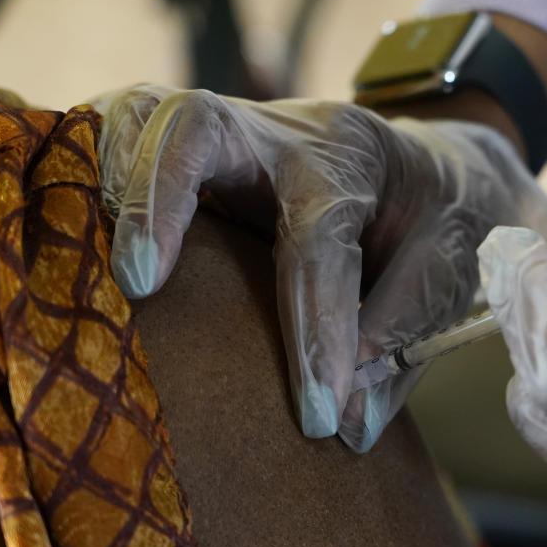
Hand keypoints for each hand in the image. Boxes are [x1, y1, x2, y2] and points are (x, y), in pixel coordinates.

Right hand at [93, 85, 546, 451]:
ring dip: (113, 186)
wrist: (437, 168)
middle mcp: (284, 132)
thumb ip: (403, 337)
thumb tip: (348, 424)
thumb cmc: (443, 217)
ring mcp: (234, 135)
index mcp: (354, 156)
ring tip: (100, 270)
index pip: (319, 235)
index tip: (321, 415)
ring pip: (147, 122)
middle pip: (197, 129)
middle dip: (158, 201)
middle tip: (143, 287)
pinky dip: (103, 181)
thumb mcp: (453, 267)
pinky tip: (93, 240)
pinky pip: (133, 144)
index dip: (316, 328)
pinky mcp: (202, 155)